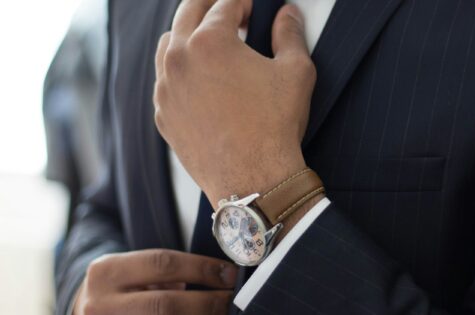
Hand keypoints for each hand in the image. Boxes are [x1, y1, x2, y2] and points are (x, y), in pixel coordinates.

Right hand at [73, 249, 237, 314]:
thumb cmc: (120, 290)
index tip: (230, 275)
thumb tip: (219, 278)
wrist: (85, 314)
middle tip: (233, 300)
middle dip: (207, 303)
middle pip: (165, 305)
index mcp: (107, 272)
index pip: (163, 263)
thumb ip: (166, 272)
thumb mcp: (131, 271)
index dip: (202, 269)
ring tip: (224, 314)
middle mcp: (100, 304)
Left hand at [153, 0, 316, 208]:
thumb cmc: (276, 127)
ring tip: (211, 43)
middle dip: (210, 4)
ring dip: (189, 35)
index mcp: (210, 42)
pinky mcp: (163, 116)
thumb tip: (287, 14)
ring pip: (168, 45)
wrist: (254, 180)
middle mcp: (179, 60)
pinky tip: (200, 80)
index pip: (224, 4)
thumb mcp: (296, 72)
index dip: (244, 1)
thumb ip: (290, 34)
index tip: (254, 7)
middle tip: (230, 11)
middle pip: (188, 12)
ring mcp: (165, 89)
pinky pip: (164, 81)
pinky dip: (180, 71)